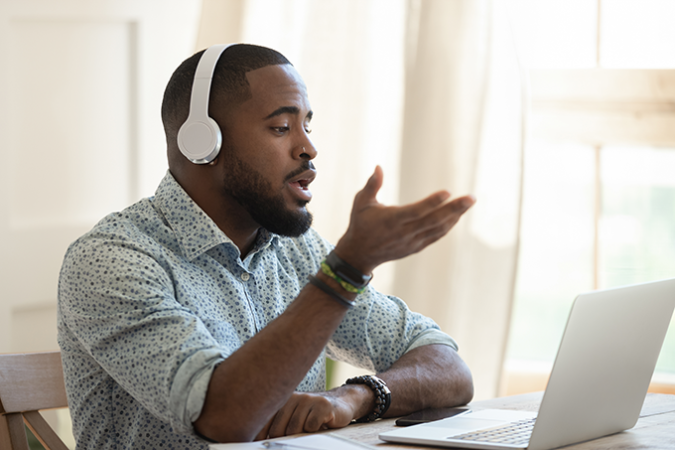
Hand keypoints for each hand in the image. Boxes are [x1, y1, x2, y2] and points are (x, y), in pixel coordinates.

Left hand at [254, 386, 369, 439]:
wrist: (341, 404)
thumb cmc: (314, 415)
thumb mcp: (294, 417)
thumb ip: (279, 425)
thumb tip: (259, 441)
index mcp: (283, 400)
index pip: (265, 420)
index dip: (262, 436)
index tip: (260, 444)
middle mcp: (294, 397)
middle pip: (279, 428)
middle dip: (283, 439)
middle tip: (294, 439)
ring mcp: (308, 400)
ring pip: (294, 429)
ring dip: (301, 436)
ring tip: (308, 431)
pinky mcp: (323, 405)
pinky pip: (311, 427)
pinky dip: (314, 431)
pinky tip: (320, 425)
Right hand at [335, 166, 474, 273]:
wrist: (360, 254)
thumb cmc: (360, 224)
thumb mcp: (360, 203)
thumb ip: (372, 185)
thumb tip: (379, 167)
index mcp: (391, 220)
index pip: (415, 211)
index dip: (432, 202)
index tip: (448, 192)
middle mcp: (404, 232)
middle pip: (433, 220)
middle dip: (454, 209)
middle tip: (471, 198)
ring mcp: (411, 242)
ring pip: (438, 229)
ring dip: (455, 216)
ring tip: (468, 203)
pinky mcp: (415, 247)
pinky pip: (435, 236)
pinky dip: (447, 226)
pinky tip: (457, 216)